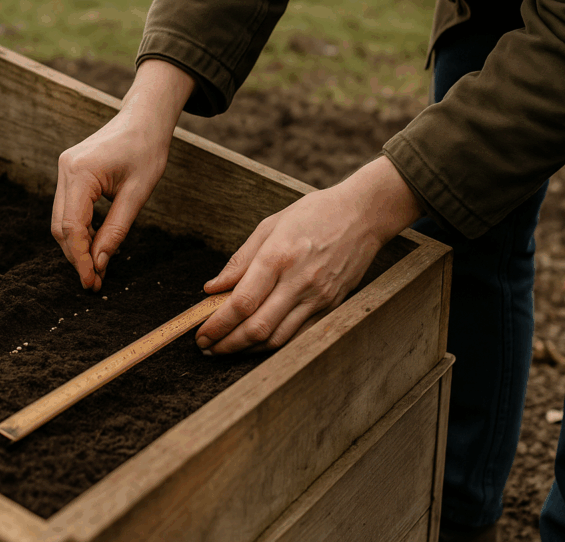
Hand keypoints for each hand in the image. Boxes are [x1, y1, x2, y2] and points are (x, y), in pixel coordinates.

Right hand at [52, 60, 194, 290]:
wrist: (145, 118)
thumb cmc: (147, 149)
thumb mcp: (137, 194)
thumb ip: (116, 230)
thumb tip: (100, 263)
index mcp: (80, 173)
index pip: (72, 227)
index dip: (80, 258)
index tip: (92, 281)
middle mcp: (65, 170)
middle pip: (60, 226)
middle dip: (75, 256)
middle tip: (94, 282)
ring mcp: (64, 170)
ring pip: (61, 220)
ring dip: (76, 246)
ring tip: (96, 269)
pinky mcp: (71, 172)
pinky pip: (68, 208)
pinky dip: (79, 230)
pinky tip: (94, 246)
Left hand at [196, 156, 421, 353]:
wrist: (363, 215)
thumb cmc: (312, 214)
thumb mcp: (269, 225)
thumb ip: (239, 260)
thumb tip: (212, 288)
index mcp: (278, 257)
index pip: (241, 302)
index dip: (217, 324)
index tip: (201, 333)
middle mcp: (298, 281)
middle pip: (257, 327)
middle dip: (226, 343)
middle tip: (207, 347)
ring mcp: (318, 297)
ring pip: (277, 338)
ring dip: (247, 349)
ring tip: (226, 348)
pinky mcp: (332, 306)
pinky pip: (299, 336)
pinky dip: (274, 344)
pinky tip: (256, 344)